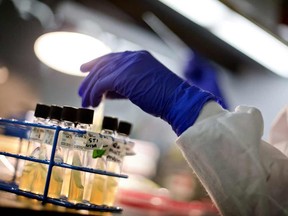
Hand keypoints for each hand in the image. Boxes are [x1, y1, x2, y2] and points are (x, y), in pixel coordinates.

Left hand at [79, 50, 218, 135]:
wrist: (177, 100)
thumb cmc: (164, 97)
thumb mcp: (141, 87)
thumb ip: (124, 85)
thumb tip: (105, 91)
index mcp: (138, 56)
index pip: (112, 58)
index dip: (96, 64)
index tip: (85, 69)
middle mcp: (132, 57)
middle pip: (103, 65)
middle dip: (89, 78)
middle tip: (82, 91)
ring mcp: (128, 65)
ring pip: (100, 74)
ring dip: (90, 89)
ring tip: (86, 102)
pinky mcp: (123, 76)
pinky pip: (101, 84)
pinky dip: (94, 94)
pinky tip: (93, 103)